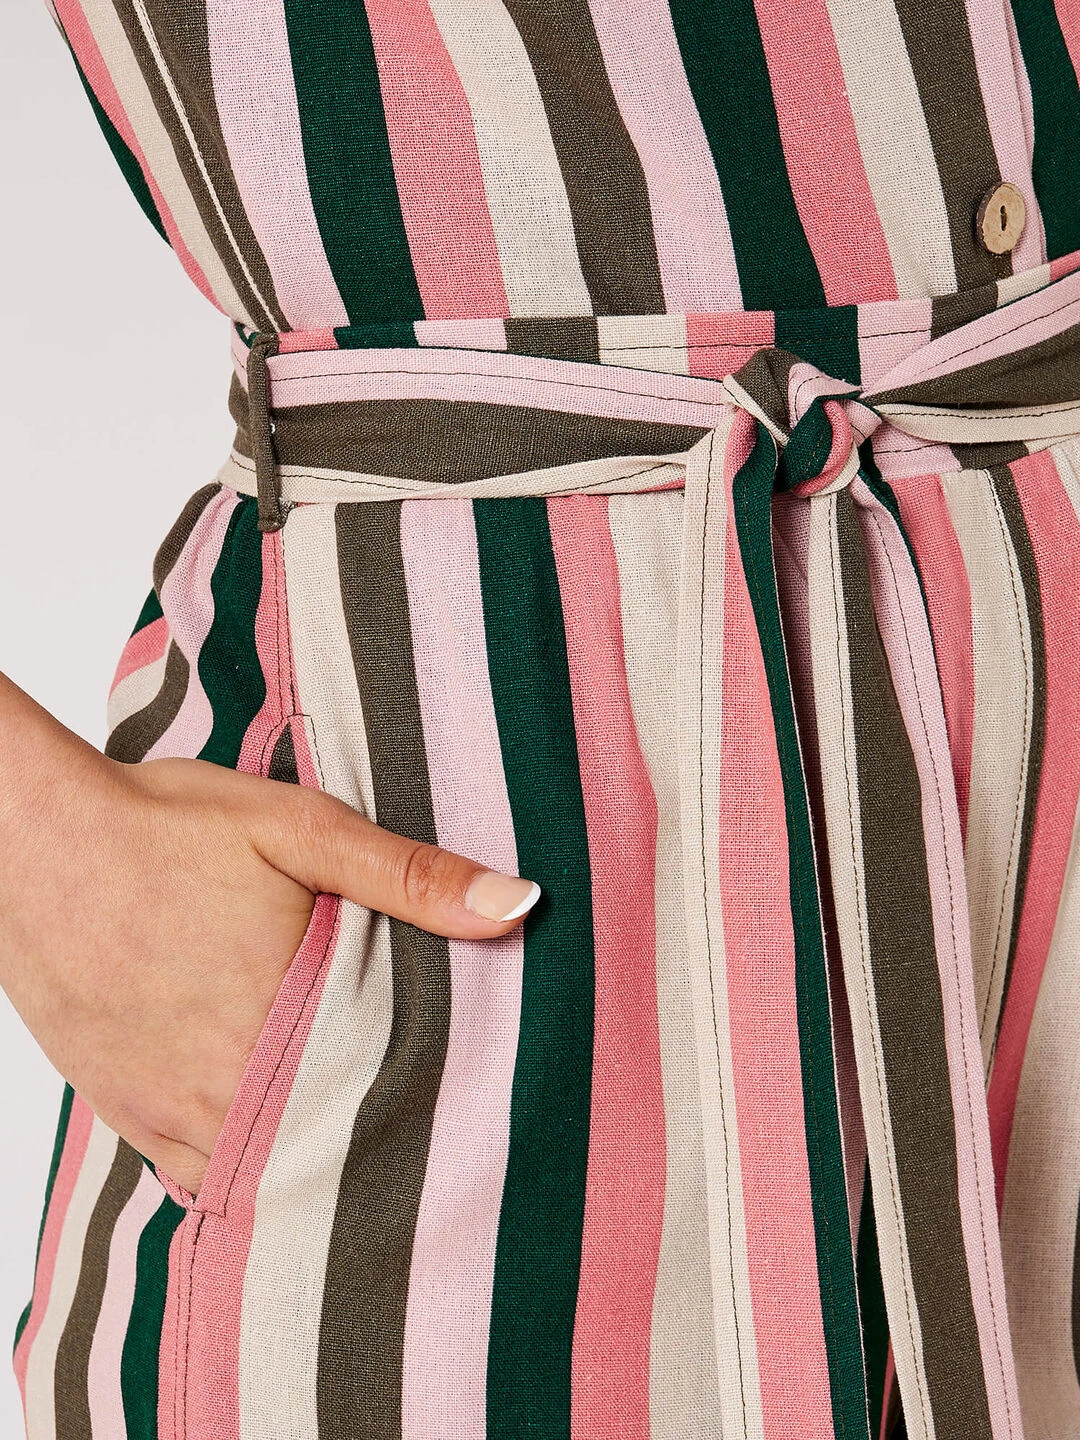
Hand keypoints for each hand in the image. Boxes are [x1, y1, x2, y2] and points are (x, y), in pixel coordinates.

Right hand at [0, 675, 537, 1195]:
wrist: (28, 843)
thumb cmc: (161, 827)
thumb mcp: (299, 828)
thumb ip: (410, 875)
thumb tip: (519, 905)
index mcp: (284, 1020)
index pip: (390, 1097)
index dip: (436, 1103)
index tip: (472, 1101)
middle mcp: (226, 1084)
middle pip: (330, 1143)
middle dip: (380, 1137)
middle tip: (431, 1125)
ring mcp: (168, 1108)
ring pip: (265, 1171)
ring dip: (313, 1156)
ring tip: (363, 1137)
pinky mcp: (124, 1109)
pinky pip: (197, 1173)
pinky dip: (243, 1166)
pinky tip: (275, 1138)